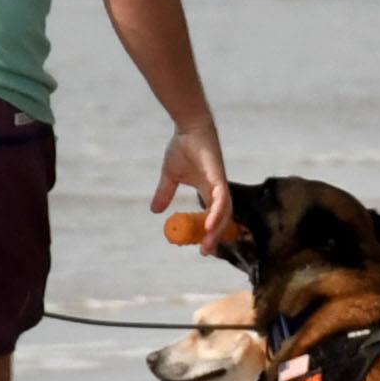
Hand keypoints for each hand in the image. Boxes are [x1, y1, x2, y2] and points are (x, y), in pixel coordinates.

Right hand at [154, 122, 229, 253]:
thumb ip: (165, 193)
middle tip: (206, 252)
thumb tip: (154, 211)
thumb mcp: (170, 176)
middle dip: (215, 237)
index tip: (202, 247)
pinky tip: (211, 225)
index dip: (210, 232)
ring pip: (224, 212)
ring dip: (217, 230)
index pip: (213, 216)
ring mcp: (220, 184)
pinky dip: (217, 213)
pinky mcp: (219, 177)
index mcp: (209, 191)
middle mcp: (218, 191)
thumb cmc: (183, 148)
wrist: (189, 128)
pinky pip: (222, 199)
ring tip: (208, 245)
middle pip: (222, 219)